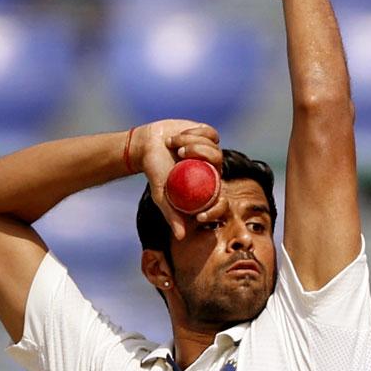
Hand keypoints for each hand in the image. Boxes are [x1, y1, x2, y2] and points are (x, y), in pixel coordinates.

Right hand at [131, 119, 221, 240]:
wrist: (148, 145)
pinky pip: (211, 133)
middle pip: (219, 162)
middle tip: (180, 153)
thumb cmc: (155, 173)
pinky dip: (193, 132)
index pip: (222, 200)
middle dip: (200, 153)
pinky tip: (180, 136)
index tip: (200, 197)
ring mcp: (212, 153)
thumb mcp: (161, 196)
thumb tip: (181, 238)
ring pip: (214, 146)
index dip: (217, 202)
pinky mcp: (209, 135)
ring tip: (172, 143)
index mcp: (206, 190)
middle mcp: (213, 172)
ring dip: (192, 141)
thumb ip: (172, 215)